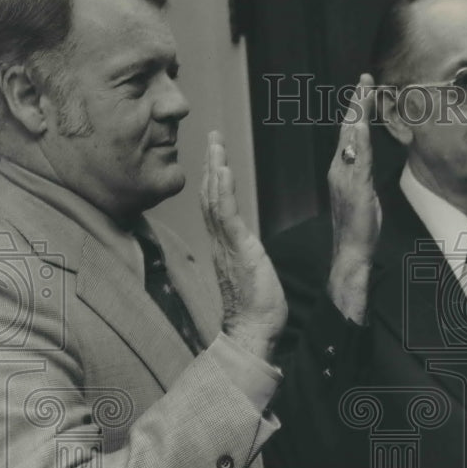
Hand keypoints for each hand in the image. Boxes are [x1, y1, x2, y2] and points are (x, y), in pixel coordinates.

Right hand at [201, 130, 287, 359]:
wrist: (253, 331)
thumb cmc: (256, 308)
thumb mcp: (252, 273)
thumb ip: (247, 256)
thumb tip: (248, 248)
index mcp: (226, 246)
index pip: (216, 205)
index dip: (214, 178)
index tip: (216, 155)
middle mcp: (220, 242)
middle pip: (210, 195)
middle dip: (211, 163)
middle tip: (213, 136)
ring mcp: (226, 246)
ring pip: (214, 199)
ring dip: (214, 168)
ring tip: (216, 143)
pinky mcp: (237, 251)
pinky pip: (226, 215)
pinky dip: (223, 191)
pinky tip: (223, 170)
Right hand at [327, 74, 380, 323]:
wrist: (350, 252)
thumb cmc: (358, 228)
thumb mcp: (363, 195)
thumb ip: (362, 175)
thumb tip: (365, 161)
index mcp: (341, 170)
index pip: (349, 135)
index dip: (356, 112)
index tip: (363, 90)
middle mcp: (339, 170)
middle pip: (348, 130)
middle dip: (356, 103)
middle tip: (365, 79)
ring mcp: (345, 178)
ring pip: (352, 139)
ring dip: (358, 113)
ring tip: (365, 91)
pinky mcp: (355, 188)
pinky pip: (357, 159)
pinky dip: (359, 139)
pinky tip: (363, 124)